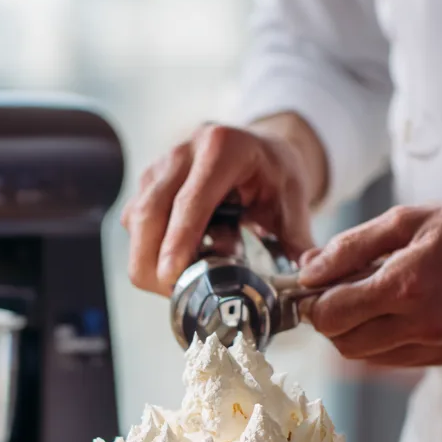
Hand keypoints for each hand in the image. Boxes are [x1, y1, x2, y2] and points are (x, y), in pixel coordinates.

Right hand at [122, 116, 324, 294]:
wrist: (255, 147)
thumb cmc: (272, 173)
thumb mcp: (292, 200)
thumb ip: (297, 239)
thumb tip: (306, 277)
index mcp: (222, 148)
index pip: (190, 202)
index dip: (177, 241)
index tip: (171, 276)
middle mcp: (182, 153)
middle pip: (149, 214)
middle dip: (154, 262)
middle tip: (179, 294)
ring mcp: (158, 168)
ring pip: (136, 224)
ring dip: (156, 258)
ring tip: (196, 269)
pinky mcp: (145, 186)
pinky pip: (135, 227)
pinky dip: (152, 251)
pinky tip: (184, 256)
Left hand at [298, 201, 441, 366]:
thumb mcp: (407, 219)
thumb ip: (351, 246)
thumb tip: (308, 269)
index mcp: (405, 284)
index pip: (330, 314)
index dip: (311, 303)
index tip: (311, 288)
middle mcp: (419, 323)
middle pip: (341, 342)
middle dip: (328, 319)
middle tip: (336, 292)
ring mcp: (434, 345)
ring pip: (363, 355)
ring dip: (351, 332)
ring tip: (366, 300)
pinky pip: (391, 358)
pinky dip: (378, 340)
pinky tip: (392, 312)